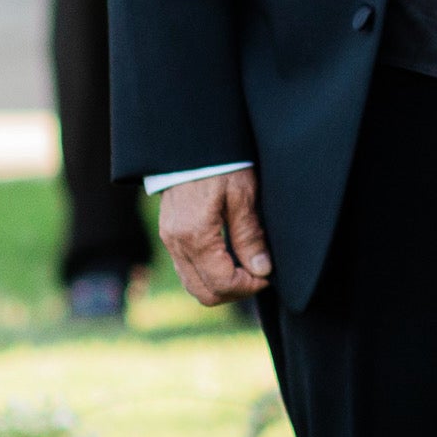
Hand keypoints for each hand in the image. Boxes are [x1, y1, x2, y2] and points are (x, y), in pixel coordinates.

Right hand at [161, 170, 270, 303]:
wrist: (190, 143)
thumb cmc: (221, 164)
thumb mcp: (242, 195)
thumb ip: (250, 236)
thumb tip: (262, 270)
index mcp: (195, 235)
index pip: (221, 283)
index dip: (249, 286)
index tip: (267, 276)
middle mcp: (176, 243)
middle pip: (204, 293)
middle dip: (235, 291)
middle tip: (259, 275)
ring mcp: (170, 241)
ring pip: (193, 285)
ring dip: (221, 285)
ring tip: (246, 267)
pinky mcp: (170, 236)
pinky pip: (187, 269)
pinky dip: (208, 274)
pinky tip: (229, 258)